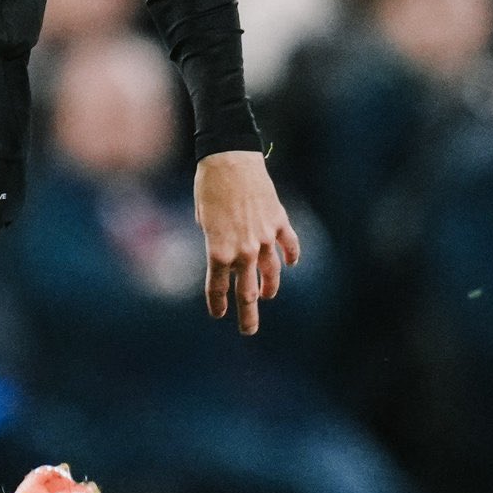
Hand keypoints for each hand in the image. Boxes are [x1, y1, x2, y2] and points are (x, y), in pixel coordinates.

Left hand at [194, 149, 300, 335]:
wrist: (230, 161)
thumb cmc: (208, 188)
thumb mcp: (202, 219)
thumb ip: (215, 241)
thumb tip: (224, 252)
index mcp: (218, 251)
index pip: (218, 287)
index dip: (217, 303)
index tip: (218, 314)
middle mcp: (243, 250)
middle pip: (247, 291)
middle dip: (247, 314)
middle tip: (248, 331)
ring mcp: (264, 238)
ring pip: (271, 272)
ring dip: (269, 287)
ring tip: (267, 296)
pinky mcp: (278, 222)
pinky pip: (288, 246)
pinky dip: (290, 256)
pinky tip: (290, 264)